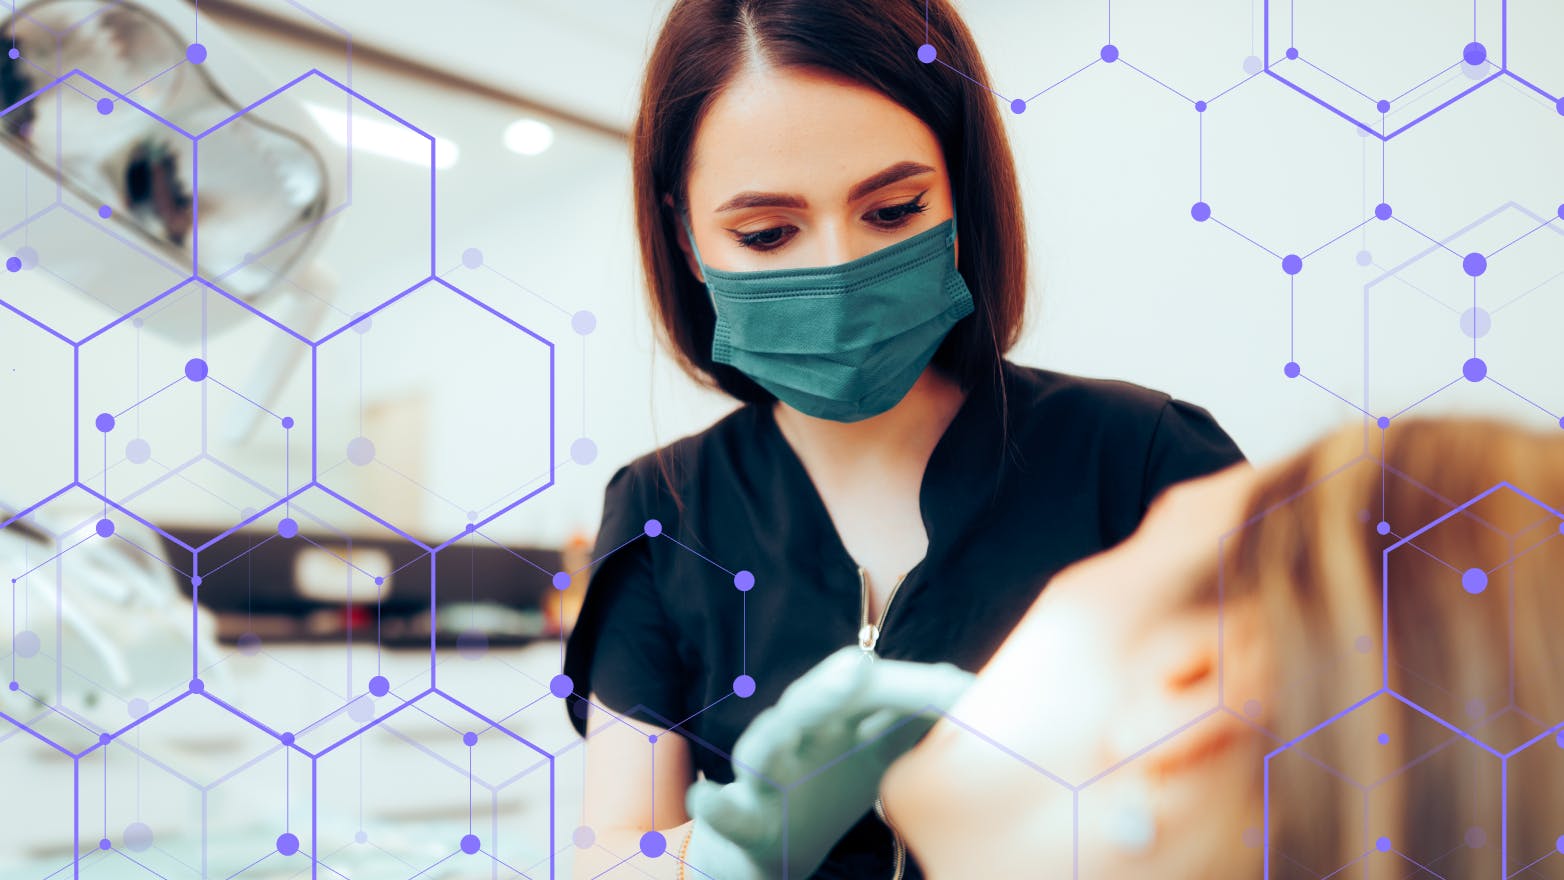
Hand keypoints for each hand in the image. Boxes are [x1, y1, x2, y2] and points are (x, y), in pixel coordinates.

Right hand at [681, 646, 973, 878]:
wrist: (764, 848)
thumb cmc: (825, 786)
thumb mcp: (876, 754)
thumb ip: (912, 719)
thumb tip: (966, 685)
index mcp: (837, 722)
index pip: (872, 692)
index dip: (913, 688)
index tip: (963, 690)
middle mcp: (798, 737)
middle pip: (815, 703)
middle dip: (834, 684)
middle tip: (859, 667)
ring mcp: (764, 776)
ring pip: (764, 743)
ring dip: (778, 727)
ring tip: (788, 728)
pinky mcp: (740, 819)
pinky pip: (725, 811)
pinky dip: (715, 806)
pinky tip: (707, 798)